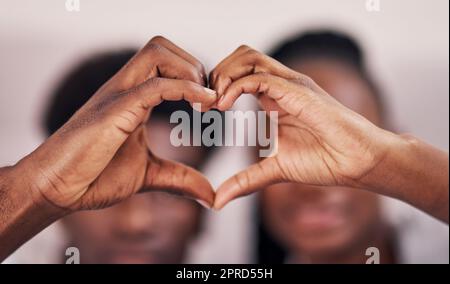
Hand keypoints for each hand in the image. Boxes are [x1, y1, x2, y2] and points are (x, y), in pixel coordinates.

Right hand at [17, 36, 216, 212]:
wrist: (57, 188)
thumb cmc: (94, 177)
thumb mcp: (148, 175)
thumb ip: (179, 179)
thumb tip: (210, 195)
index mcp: (132, 98)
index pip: (165, 62)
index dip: (194, 75)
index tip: (213, 104)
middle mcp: (125, 89)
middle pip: (161, 46)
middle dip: (194, 66)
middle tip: (209, 98)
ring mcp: (118, 96)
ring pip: (157, 53)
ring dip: (189, 72)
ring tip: (206, 103)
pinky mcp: (114, 110)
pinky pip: (154, 86)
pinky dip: (185, 89)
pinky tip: (203, 107)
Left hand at [210, 45, 396, 208]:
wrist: (356, 163)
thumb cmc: (323, 161)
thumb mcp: (273, 170)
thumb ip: (244, 181)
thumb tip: (218, 201)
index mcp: (274, 97)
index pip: (239, 72)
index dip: (216, 85)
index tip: (203, 111)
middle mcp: (282, 85)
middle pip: (240, 56)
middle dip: (216, 74)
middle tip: (204, 104)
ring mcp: (290, 84)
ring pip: (248, 57)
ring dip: (223, 75)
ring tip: (213, 103)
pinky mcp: (297, 91)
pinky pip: (258, 77)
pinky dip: (234, 87)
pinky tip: (224, 107)